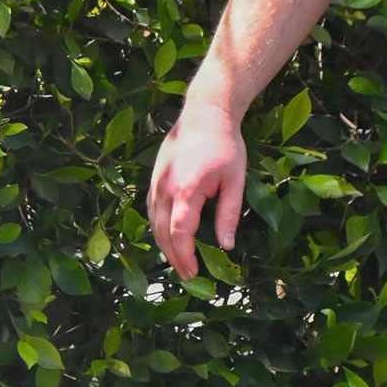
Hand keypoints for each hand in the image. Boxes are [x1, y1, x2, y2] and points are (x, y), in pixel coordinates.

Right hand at [147, 102, 246, 279]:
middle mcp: (165, 189)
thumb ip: (228, 214)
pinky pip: (151, 209)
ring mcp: (156, 182)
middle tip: (188, 274)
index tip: (193, 272)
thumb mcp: (235, 180)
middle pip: (162, 233)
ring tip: (179, 260)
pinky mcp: (154, 177)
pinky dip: (157, 227)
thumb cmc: (225, 145)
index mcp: (186, 190)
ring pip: (152, 223)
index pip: (179, 233)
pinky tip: (168, 235)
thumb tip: (227, 246)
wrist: (205, 112)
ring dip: (164, 244)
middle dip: (174, 257)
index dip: (184, 256)